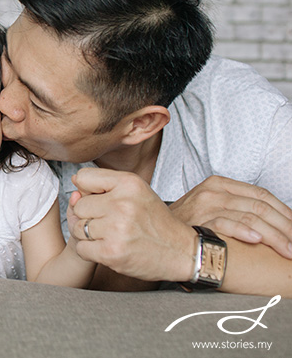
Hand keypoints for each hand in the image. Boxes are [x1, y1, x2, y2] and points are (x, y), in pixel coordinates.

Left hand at [69, 168, 195, 282]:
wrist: (182, 252)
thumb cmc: (155, 221)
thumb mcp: (136, 191)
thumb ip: (104, 184)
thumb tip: (73, 183)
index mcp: (128, 183)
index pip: (82, 177)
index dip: (87, 191)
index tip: (101, 201)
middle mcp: (122, 204)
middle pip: (78, 206)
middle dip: (88, 216)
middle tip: (108, 223)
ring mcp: (116, 229)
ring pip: (77, 228)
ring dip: (88, 235)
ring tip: (108, 236)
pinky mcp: (111, 253)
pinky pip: (81, 249)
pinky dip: (90, 251)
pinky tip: (106, 249)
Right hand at [170, 175, 291, 258]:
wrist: (156, 234)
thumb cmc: (187, 225)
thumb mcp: (210, 208)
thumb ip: (237, 209)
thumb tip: (272, 224)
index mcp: (219, 184)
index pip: (262, 194)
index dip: (285, 213)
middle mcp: (213, 191)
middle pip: (261, 207)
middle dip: (286, 228)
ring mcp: (205, 204)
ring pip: (251, 217)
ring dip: (275, 236)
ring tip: (288, 250)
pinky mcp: (198, 219)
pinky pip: (228, 223)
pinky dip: (245, 232)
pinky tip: (258, 241)